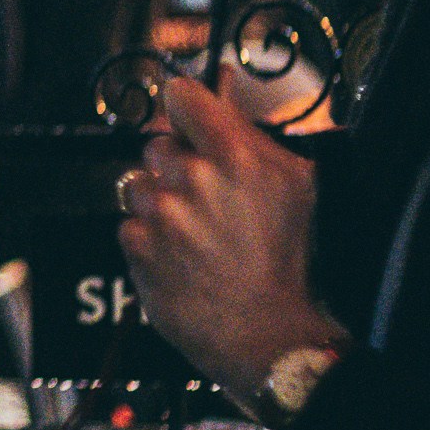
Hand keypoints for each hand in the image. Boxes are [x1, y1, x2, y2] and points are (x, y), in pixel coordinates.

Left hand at [117, 73, 347, 398]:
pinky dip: (149, 237)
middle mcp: (193, 177)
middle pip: (158, 144)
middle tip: (206, 199)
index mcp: (237, 155)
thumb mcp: (299, 187)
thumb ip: (254, 138)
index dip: (183, 106)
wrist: (272, 337)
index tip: (187, 116)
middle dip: (177, 165)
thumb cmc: (297, 263)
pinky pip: (130, 224)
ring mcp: (161, 213)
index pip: (181, 95)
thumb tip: (223, 92)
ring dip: (159, 201)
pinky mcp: (137, 245)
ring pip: (138, 183)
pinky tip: (180, 258)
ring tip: (194, 234)